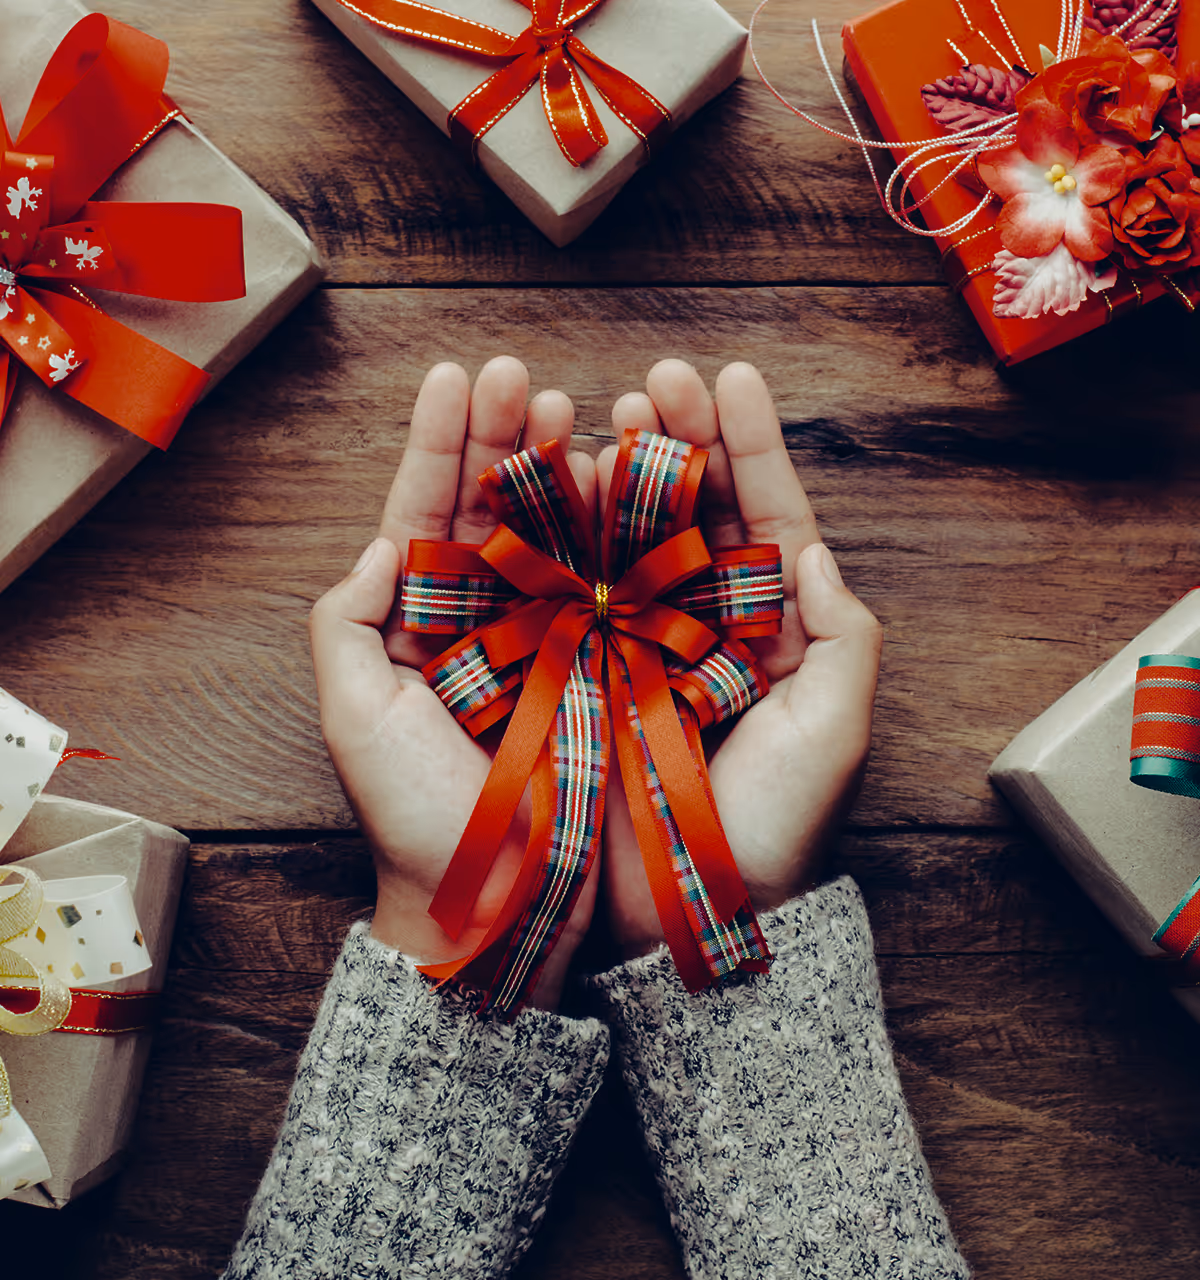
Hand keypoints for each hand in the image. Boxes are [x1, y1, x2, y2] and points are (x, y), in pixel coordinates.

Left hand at [308, 357, 599, 1009]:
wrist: (494, 899)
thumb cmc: (416, 817)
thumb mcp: (357, 718)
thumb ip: (349, 625)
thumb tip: (383, 544)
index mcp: (425, 622)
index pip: (428, 513)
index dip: (439, 444)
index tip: (456, 376)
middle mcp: (489, 620)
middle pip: (495, 508)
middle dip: (504, 437)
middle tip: (522, 377)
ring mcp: (550, 639)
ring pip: (556, 535)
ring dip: (561, 468)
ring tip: (572, 409)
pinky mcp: (604, 666)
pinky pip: (611, 587)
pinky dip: (615, 532)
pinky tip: (620, 478)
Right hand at [598, 361, 882, 960]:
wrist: (697, 909)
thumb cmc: (778, 826)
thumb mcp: (835, 731)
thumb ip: (843, 637)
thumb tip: (812, 551)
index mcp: (770, 626)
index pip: (766, 516)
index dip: (751, 445)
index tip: (733, 377)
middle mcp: (702, 623)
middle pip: (693, 511)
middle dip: (679, 439)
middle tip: (656, 380)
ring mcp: (639, 642)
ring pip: (629, 537)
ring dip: (617, 471)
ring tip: (602, 414)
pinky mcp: (583, 670)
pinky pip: (573, 591)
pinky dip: (564, 538)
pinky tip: (555, 487)